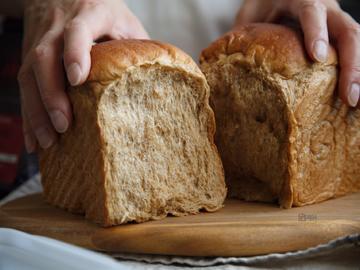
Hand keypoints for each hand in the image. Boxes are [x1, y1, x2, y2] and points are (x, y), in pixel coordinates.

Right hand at [18, 0, 147, 152]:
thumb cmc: (106, 15)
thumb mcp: (126, 24)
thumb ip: (137, 48)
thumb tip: (161, 86)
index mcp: (89, 13)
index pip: (77, 30)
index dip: (75, 52)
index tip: (78, 79)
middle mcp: (58, 27)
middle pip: (45, 58)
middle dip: (52, 94)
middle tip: (65, 126)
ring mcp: (40, 41)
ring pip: (28, 75)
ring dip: (36, 112)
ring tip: (48, 142)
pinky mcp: (29, 55)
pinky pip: (23, 85)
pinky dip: (28, 115)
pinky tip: (33, 140)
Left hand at [235, 0, 359, 107]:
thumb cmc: (261, 9)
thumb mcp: (249, 16)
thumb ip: (240, 36)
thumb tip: (216, 68)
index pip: (311, 11)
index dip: (316, 32)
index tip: (317, 57)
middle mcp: (324, 8)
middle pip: (347, 29)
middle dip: (352, 63)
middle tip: (349, 95)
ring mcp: (335, 23)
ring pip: (356, 42)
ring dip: (359, 73)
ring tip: (355, 103)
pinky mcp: (338, 37)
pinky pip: (352, 52)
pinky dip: (356, 74)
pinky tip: (354, 96)